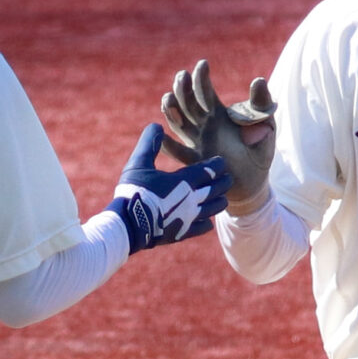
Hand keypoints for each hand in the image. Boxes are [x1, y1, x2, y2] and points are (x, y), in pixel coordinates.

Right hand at [109, 123, 231, 253]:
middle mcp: (191, 199)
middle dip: (224, 183)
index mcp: (183, 181)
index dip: (217, 165)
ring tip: (223, 199)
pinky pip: (201, 228)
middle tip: (229, 179)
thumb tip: (156, 125)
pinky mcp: (182, 233)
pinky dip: (206, 224)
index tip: (221, 162)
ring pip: (212, 209)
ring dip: (219, 202)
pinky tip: (206, 222)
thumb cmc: (134, 191)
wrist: (129, 225)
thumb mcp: (138, 163)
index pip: (209, 170)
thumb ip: (149, 143)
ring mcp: (188, 218)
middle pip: (216, 189)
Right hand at [161, 60, 275, 214]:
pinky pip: (180, 154)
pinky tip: (162, 139)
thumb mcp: (265, 124)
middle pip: (187, 104)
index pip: (205, 92)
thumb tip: (258, 80)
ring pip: (179, 124)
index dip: (202, 78)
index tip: (203, 64)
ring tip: (168, 98)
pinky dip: (169, 147)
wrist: (254, 183)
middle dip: (182, 89)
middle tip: (181, 76)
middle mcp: (202, 125)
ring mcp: (197, 143)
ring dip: (172, 111)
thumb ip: (261, 104)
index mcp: (217, 113)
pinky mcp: (196, 162)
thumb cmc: (258, 150)